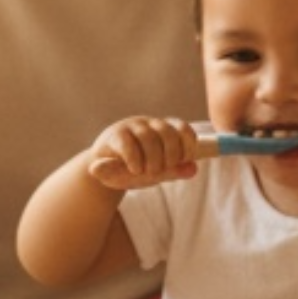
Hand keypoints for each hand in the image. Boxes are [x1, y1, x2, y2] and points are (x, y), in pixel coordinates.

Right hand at [85, 117, 203, 190]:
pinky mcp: (114, 136)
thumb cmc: (134, 169)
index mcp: (163, 129)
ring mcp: (130, 127)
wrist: (104, 174)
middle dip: (170, 155)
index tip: (184, 160)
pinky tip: (135, 170)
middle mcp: (148, 124)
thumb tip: (194, 169)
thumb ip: (174, 171)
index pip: (182, 128)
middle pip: (167, 132)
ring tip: (147, 173)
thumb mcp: (157, 173)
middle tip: (163, 170)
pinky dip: (135, 159)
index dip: (187, 144)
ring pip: (148, 137)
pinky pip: (127, 144)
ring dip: (152, 159)